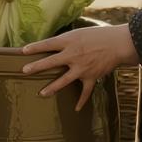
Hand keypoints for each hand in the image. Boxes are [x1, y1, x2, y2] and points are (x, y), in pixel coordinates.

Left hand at [21, 24, 138, 110]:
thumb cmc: (98, 35)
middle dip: (37, 67)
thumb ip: (66, 41)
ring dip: (52, 87)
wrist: (118, 43)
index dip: (35, 47)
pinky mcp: (91, 77)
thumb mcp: (79, 33)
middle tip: (25, 70)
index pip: (48, 44)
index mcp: (69, 41)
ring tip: (42, 94)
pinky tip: (76, 109)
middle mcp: (73, 55)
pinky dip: (81, 101)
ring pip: (64, 80)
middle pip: (51, 62)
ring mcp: (81, 67)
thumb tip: (52, 46)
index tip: (23, 51)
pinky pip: (85, 92)